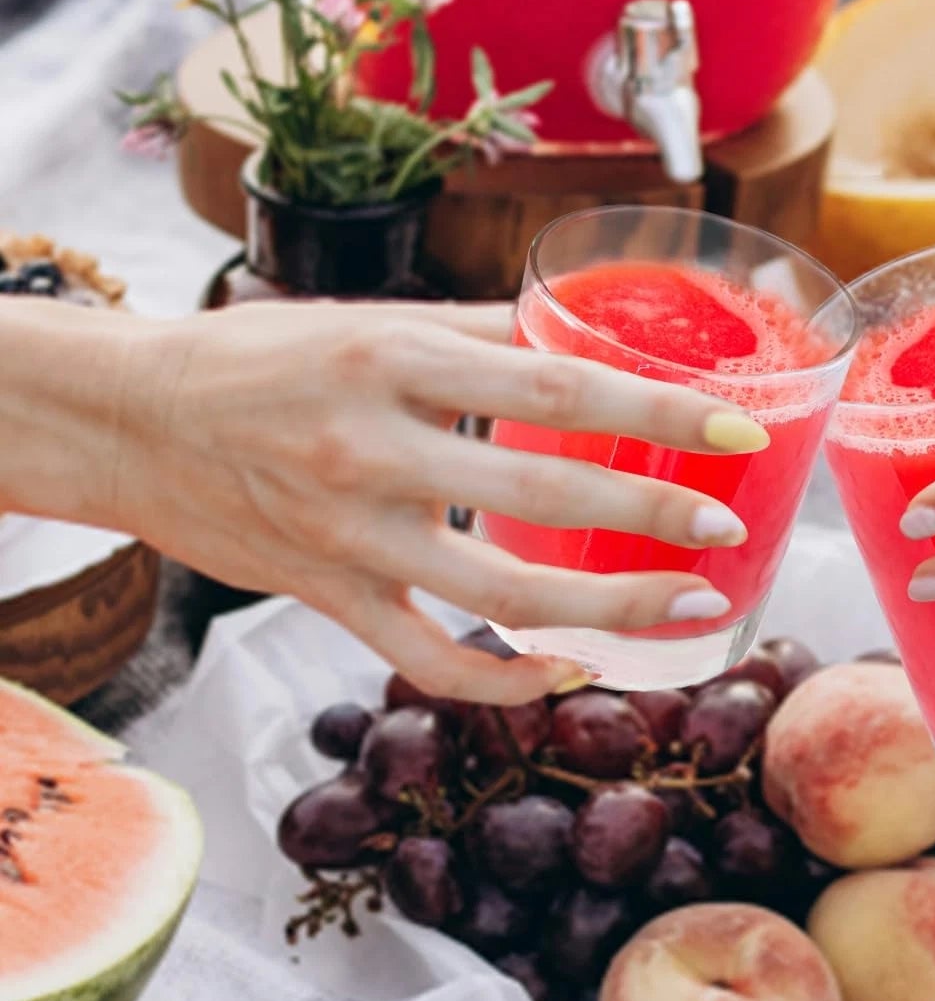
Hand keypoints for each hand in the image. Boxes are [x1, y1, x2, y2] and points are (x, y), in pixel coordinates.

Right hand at [101, 300, 768, 702]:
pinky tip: (567, 669)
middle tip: (727, 525)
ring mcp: (349, 536)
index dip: (655, 412)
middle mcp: (375, 449)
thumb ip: (481, 331)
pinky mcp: (325, 597)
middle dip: (651, 515)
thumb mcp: (373, 321)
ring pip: (498, 594)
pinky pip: (427, 658)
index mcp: (398, 359)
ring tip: (685, 606)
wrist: (134, 420)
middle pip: (541, 492)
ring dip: (604, 608)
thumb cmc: (262, 358)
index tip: (733, 426)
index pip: (555, 386)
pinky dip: (503, 679)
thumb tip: (581, 332)